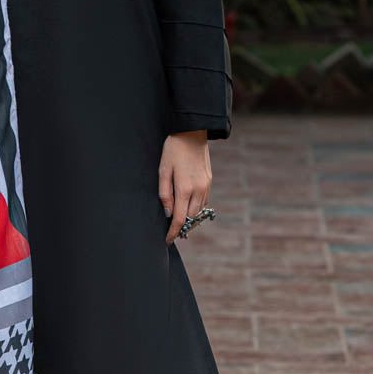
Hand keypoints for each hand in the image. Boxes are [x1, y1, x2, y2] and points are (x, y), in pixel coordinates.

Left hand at [158, 130, 210, 245]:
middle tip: (171, 231)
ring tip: (179, 221)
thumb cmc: (173, 150)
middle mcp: (198, 190)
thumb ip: (164, 194)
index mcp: (184, 189)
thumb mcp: (163, 170)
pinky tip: (188, 206)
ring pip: (199, 211)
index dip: (173, 233)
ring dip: (190, 218)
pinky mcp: (209, 181)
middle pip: (191, 218)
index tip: (167, 240)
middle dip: (182, 227)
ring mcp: (206, 186)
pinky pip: (204, 202)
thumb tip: (168, 213)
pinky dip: (196, 208)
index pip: (180, 219)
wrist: (192, 133)